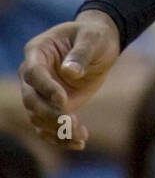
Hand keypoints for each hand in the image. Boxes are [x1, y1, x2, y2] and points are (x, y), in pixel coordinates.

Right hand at [18, 12, 120, 150]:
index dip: (46, 88)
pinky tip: (79, 142)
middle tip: (71, 123)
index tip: (63, 100)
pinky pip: (48, 126)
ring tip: (80, 137)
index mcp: (38, 51)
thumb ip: (82, 52)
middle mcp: (33, 74)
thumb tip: (70, 71)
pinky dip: (60, 138)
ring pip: (38, 117)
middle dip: (49, 114)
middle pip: (31, 99)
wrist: (100, 45)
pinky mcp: (52, 106)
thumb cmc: (95, 35)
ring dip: (57, 130)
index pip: (34, 73)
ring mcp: (41, 92)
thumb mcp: (93, 37)